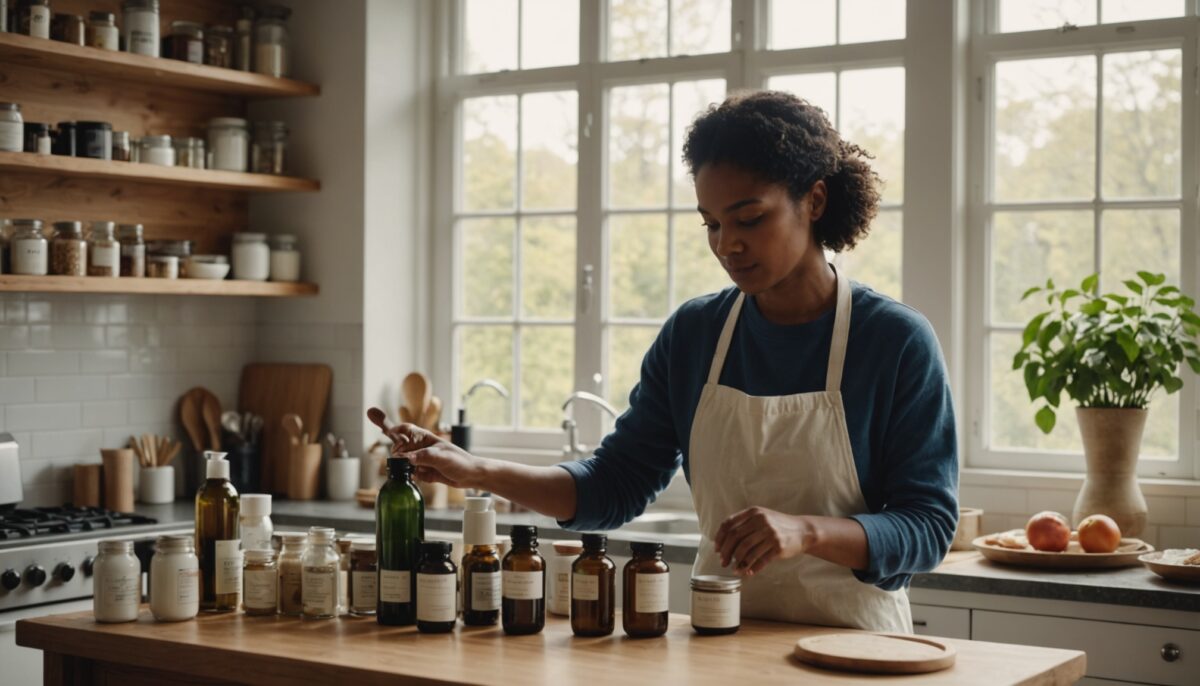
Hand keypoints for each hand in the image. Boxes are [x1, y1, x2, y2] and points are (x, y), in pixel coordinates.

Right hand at [366, 407, 488, 489]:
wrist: (471, 476)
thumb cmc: (460, 461)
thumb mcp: (442, 457)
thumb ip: (423, 457)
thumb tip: (405, 459)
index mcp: (424, 438)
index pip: (404, 429)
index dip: (395, 433)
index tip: (395, 441)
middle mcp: (420, 448)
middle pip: (399, 447)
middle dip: (398, 454)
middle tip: (404, 460)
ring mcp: (421, 460)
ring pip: (403, 462)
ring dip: (404, 468)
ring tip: (415, 470)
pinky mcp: (423, 472)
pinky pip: (410, 474)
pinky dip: (411, 477)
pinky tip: (418, 477)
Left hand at [714, 507, 810, 576]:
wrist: (802, 530)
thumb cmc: (777, 525)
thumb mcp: (761, 517)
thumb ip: (744, 524)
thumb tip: (722, 541)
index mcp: (754, 512)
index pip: (729, 524)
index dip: (720, 538)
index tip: (717, 549)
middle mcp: (761, 521)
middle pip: (735, 538)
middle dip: (726, 552)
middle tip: (723, 562)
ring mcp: (770, 534)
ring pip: (746, 551)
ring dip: (737, 562)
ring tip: (734, 569)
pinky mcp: (778, 547)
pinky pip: (760, 560)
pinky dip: (751, 568)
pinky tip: (747, 572)